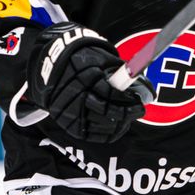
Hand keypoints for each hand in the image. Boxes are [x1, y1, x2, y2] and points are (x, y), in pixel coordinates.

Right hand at [28, 23, 152, 143]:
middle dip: (128, 113)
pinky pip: (92, 135)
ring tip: (129, 118)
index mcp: (86, 77)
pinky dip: (108, 134)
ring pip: (101, 125)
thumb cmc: (82, 61)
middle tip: (139, 111)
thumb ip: (118, 71)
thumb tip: (142, 85)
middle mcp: (77, 95)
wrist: (51, 68)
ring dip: (120, 124)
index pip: (112, 94)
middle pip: (108, 111)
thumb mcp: (100, 58)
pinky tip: (118, 127)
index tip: (139, 100)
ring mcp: (71, 112)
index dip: (129, 100)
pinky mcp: (68, 124)